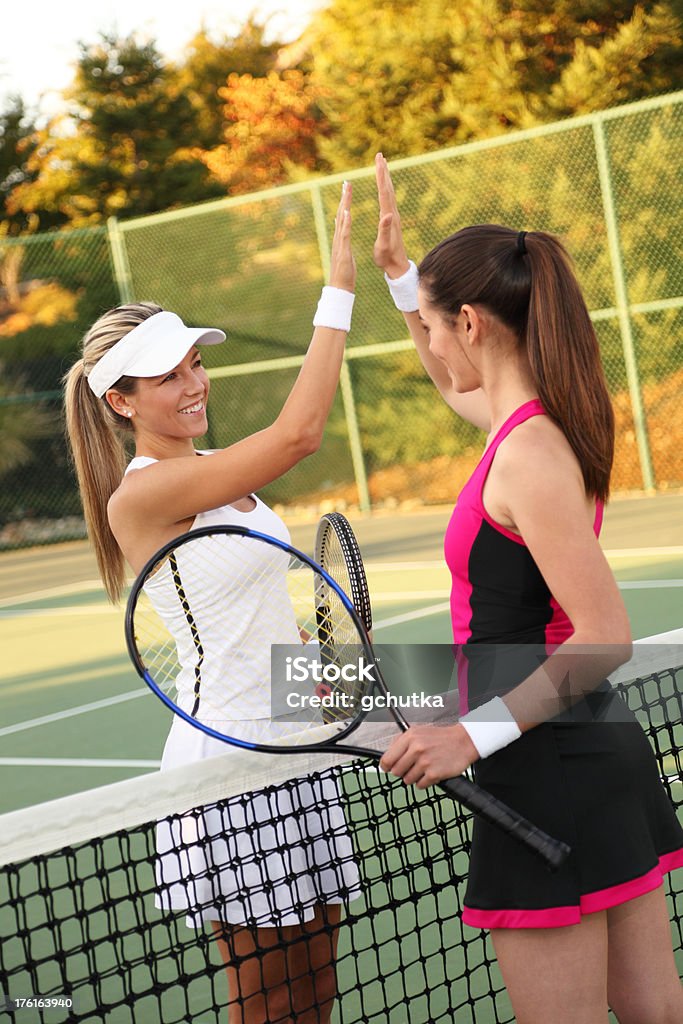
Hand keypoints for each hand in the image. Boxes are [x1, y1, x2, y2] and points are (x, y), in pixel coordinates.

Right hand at [329, 181, 355, 291]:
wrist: (340, 289)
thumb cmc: (344, 272)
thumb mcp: (344, 251)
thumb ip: (341, 236)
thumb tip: (339, 225)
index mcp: (341, 238)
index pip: (344, 216)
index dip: (345, 201)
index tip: (348, 188)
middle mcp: (339, 238)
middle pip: (341, 214)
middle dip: (344, 198)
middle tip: (347, 182)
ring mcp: (340, 244)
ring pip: (342, 221)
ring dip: (344, 205)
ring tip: (347, 191)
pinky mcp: (343, 251)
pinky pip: (345, 235)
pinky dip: (346, 223)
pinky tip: (348, 212)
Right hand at [373, 153, 410, 278]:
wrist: (398, 266)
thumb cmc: (387, 258)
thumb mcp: (383, 245)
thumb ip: (385, 230)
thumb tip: (388, 214)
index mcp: (388, 217)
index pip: (384, 192)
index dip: (380, 176)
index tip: (378, 161)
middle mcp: (392, 214)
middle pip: (388, 188)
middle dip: (383, 171)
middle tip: (380, 155)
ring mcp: (393, 217)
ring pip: (389, 192)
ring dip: (385, 178)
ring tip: (382, 165)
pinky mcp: (392, 221)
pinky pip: (389, 199)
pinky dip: (386, 189)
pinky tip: (385, 187)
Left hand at [379, 724, 478, 788]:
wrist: (463, 742)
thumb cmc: (440, 738)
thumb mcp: (418, 732)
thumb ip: (401, 743)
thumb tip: (386, 759)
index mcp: (410, 737)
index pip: (387, 758)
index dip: (386, 766)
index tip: (387, 769)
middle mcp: (416, 749)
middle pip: (396, 771)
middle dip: (402, 771)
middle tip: (411, 767)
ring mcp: (425, 762)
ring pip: (407, 780)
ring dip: (414, 777)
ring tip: (424, 768)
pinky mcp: (434, 774)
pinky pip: (420, 785)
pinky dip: (424, 782)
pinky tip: (430, 773)